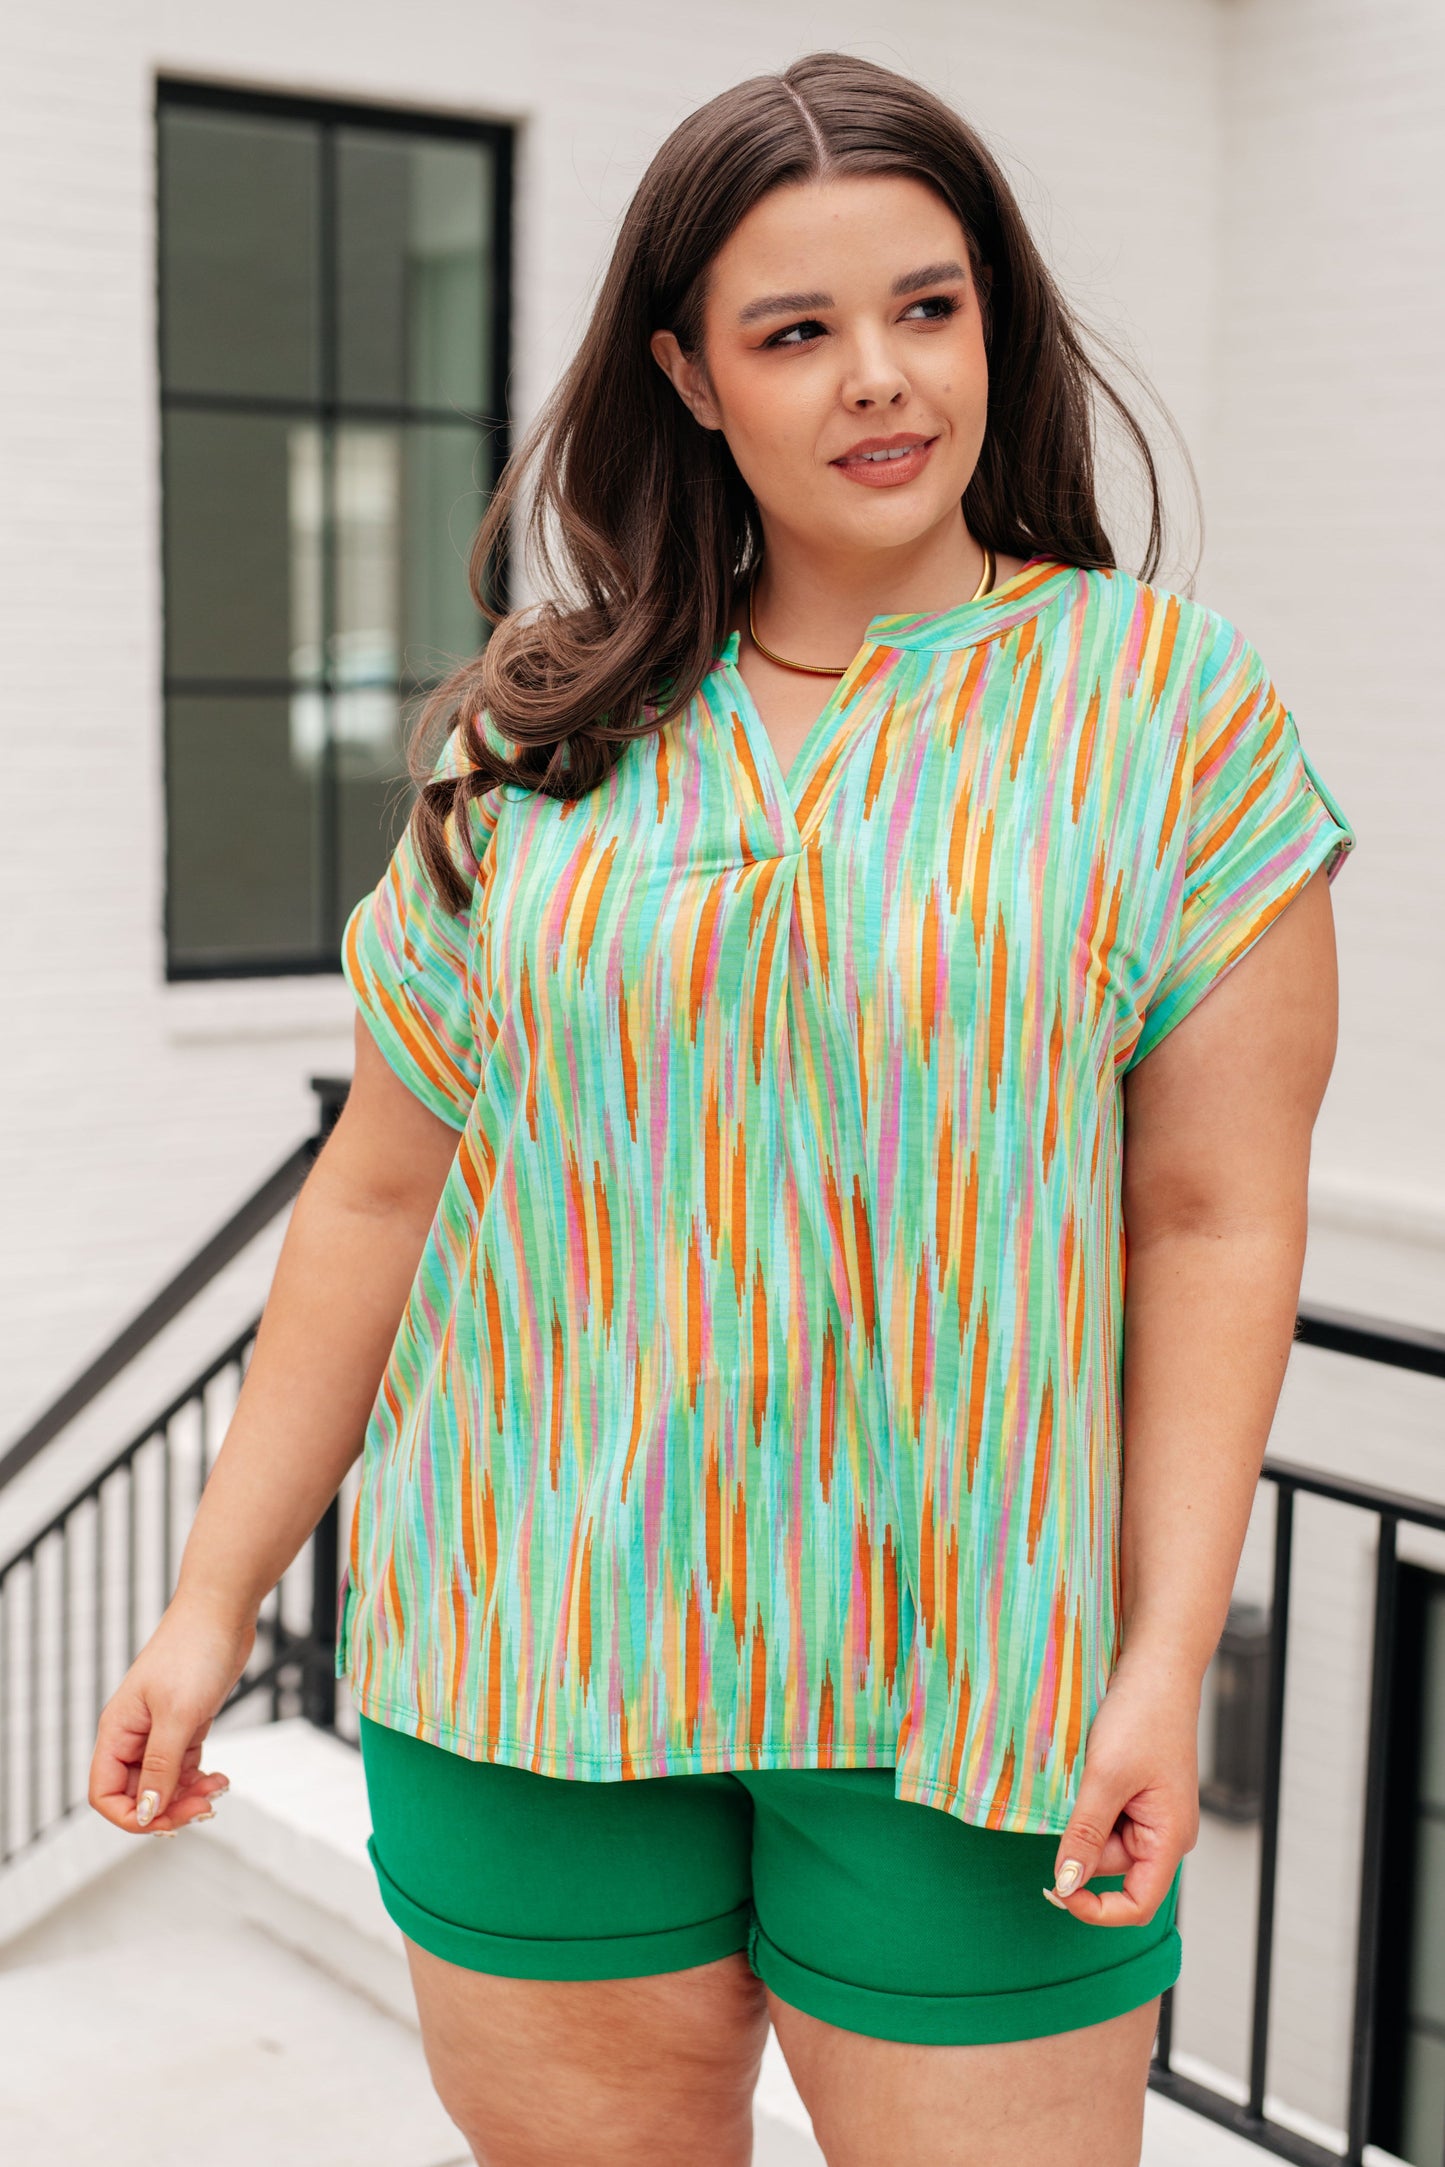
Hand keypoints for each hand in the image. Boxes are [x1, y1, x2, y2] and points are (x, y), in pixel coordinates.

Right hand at [88, 1597, 255, 1835]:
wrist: (222, 1611)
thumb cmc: (194, 1649)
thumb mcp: (177, 1716)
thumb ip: (160, 1767)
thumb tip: (147, 1813)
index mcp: (118, 1731)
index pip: (105, 1793)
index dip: (130, 1815)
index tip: (165, 1821)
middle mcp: (134, 1734)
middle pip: (138, 1793)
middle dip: (168, 1807)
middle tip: (203, 1806)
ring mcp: (160, 1729)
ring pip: (164, 1782)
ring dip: (188, 1795)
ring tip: (217, 1788)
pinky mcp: (185, 1723)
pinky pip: (184, 1766)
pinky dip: (200, 1778)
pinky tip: (220, 1778)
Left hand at [1043, 1648, 1200, 1926]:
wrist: (1155, 1666)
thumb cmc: (1141, 1716)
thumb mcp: (1105, 1778)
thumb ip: (1085, 1835)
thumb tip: (1066, 1886)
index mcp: (1170, 1839)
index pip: (1137, 1905)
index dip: (1096, 1910)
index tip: (1056, 1891)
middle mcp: (1165, 1833)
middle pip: (1112, 1869)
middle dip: (1082, 1843)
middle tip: (1071, 1796)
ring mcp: (1152, 1814)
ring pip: (1103, 1840)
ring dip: (1083, 1817)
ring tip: (1084, 1772)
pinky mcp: (1138, 1794)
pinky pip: (1105, 1815)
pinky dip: (1088, 1800)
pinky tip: (1087, 1768)